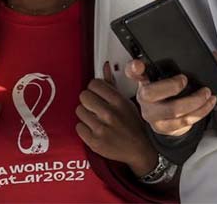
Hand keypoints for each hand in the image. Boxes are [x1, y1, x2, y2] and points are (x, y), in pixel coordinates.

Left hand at [75, 62, 156, 176]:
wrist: (138, 149)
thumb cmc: (133, 124)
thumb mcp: (127, 101)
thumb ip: (112, 84)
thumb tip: (105, 66)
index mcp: (118, 101)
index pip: (94, 84)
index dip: (94, 88)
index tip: (97, 92)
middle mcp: (109, 114)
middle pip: (84, 96)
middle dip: (88, 100)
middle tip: (94, 105)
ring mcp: (101, 129)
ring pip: (79, 111)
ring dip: (85, 114)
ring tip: (94, 118)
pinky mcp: (94, 142)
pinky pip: (78, 127)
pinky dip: (84, 128)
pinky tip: (93, 128)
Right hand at [126, 53, 216, 136]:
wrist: (168, 117)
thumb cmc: (173, 90)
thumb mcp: (180, 73)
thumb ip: (202, 62)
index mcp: (145, 79)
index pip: (132, 72)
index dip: (134, 68)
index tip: (139, 64)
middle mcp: (145, 98)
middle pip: (150, 94)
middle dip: (171, 86)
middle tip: (184, 80)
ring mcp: (153, 115)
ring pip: (172, 111)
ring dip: (194, 102)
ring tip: (207, 94)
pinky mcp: (165, 128)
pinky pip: (183, 123)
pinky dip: (200, 112)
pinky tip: (208, 104)